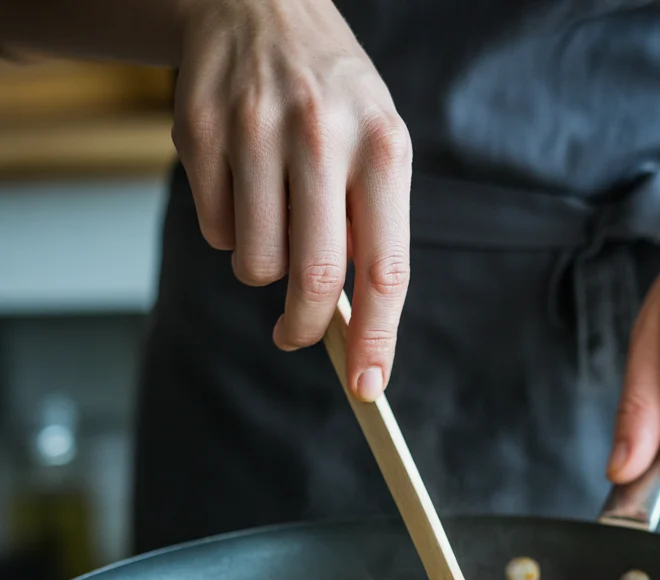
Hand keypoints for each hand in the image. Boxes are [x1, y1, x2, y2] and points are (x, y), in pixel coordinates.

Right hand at [172, 0, 411, 399]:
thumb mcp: (376, 145)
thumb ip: (372, 228)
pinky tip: (241, 186)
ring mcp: (255, 131)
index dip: (378, 339)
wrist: (257, 3)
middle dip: (305, 326)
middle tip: (296, 335)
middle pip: (313, 278)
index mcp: (382, 148)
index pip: (386, 269)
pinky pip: (214, 232)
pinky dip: (228, 231)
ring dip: (263, 269)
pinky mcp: (200, 132)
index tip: (369, 387)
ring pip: (255, 264)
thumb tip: (358, 325)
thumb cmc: (331, 96)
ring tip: (273, 223)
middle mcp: (322, 137)